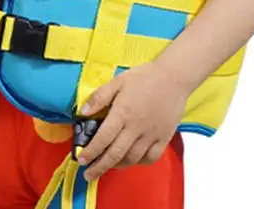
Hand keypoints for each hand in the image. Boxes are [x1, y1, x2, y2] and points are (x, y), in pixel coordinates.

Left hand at [77, 63, 188, 180]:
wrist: (172, 78)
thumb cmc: (143, 78)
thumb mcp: (117, 82)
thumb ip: (99, 97)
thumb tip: (83, 112)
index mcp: (122, 113)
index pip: (103, 138)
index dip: (91, 152)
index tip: (81, 160)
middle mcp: (136, 128)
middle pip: (116, 154)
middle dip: (100, 167)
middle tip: (89, 174)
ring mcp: (151, 135)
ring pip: (133, 159)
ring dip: (118, 165)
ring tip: (107, 166)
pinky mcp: (164, 138)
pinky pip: (151, 158)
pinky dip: (139, 163)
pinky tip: (131, 160)